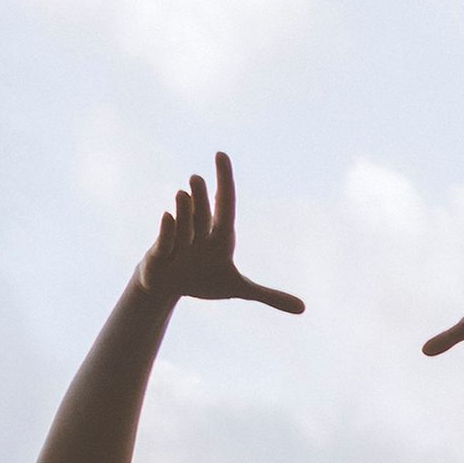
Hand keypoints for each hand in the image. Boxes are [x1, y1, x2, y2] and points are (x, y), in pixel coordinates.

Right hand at [137, 153, 305, 313]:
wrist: (170, 288)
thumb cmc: (204, 279)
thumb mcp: (239, 289)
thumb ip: (269, 295)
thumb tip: (303, 308)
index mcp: (220, 234)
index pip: (225, 203)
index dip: (225, 179)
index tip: (221, 154)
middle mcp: (199, 231)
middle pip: (204, 212)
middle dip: (202, 197)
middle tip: (198, 178)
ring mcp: (179, 241)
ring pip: (185, 223)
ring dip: (186, 210)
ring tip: (184, 192)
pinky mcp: (160, 254)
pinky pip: (165, 240)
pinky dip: (167, 230)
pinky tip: (168, 216)